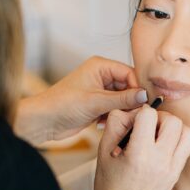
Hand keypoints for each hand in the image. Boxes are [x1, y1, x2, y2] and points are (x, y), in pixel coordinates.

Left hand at [14, 57, 147, 144]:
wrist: (45, 121)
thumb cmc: (63, 105)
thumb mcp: (96, 102)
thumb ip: (123, 99)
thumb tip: (145, 95)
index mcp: (100, 66)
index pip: (129, 73)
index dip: (137, 88)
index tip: (144, 103)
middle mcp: (101, 75)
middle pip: (128, 86)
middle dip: (130, 102)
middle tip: (133, 115)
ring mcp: (99, 90)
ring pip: (122, 99)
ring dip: (121, 111)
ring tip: (113, 119)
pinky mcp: (97, 104)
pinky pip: (114, 109)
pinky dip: (113, 116)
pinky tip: (102, 123)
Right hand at [92, 103, 189, 189]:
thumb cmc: (109, 184)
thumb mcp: (102, 152)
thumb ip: (115, 124)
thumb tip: (131, 110)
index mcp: (139, 155)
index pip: (148, 115)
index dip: (139, 114)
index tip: (132, 125)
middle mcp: (160, 161)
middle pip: (173, 120)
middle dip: (160, 118)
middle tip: (148, 128)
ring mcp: (172, 168)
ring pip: (188, 132)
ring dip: (174, 128)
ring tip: (159, 136)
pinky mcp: (177, 173)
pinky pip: (189, 145)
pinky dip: (179, 139)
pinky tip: (164, 146)